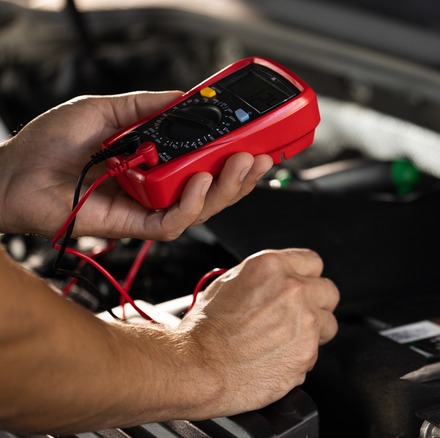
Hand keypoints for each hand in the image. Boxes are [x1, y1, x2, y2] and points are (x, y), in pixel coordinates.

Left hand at [0, 91, 272, 239]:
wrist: (13, 174)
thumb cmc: (48, 145)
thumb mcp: (106, 109)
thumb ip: (148, 105)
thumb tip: (187, 97)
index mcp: (155, 160)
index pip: (205, 161)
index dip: (234, 155)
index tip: (257, 139)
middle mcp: (156, 187)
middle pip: (213, 188)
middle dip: (243, 174)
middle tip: (261, 155)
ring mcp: (148, 208)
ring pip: (203, 208)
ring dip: (228, 188)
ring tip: (242, 165)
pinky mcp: (134, 226)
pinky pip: (174, 222)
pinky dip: (192, 204)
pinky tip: (199, 181)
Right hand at [177, 249, 338, 415]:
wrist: (198, 367)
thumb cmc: (204, 330)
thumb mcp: (230, 282)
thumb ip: (265, 278)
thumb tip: (280, 281)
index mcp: (273, 267)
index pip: (312, 262)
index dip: (306, 277)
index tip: (303, 287)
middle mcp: (293, 290)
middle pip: (329, 292)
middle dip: (316, 304)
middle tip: (296, 318)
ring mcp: (305, 322)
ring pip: (328, 324)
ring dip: (313, 332)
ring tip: (283, 342)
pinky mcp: (307, 353)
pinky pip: (314, 353)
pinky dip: (299, 358)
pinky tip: (274, 359)